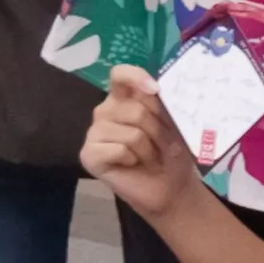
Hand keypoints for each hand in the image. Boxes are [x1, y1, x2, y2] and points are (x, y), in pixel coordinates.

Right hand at [77, 67, 200, 220]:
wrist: (170, 187)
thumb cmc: (171, 153)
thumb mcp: (175, 125)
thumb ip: (163, 105)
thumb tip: (157, 90)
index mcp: (125, 98)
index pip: (120, 75)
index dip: (136, 77)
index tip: (155, 90)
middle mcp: (106, 111)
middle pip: (134, 108)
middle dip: (158, 129)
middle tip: (163, 145)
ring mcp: (94, 133)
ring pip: (131, 132)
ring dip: (150, 148)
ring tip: (150, 157)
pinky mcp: (88, 154)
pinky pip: (118, 149)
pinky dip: (133, 160)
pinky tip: (131, 165)